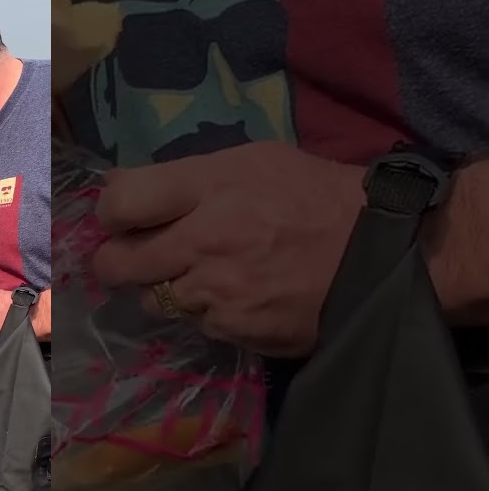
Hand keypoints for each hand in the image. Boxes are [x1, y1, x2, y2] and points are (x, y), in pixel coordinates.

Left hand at [90, 141, 364, 356]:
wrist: (382, 249)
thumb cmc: (312, 195)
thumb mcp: (250, 162)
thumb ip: (181, 177)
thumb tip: (115, 185)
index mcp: (209, 187)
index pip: (119, 203)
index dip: (109, 215)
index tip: (119, 220)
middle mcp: (204, 239)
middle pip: (117, 264)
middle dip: (115, 263)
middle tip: (130, 260)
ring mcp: (216, 290)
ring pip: (150, 300)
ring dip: (162, 290)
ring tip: (197, 276)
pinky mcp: (232, 328)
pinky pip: (192, 324)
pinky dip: (203, 313)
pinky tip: (232, 297)